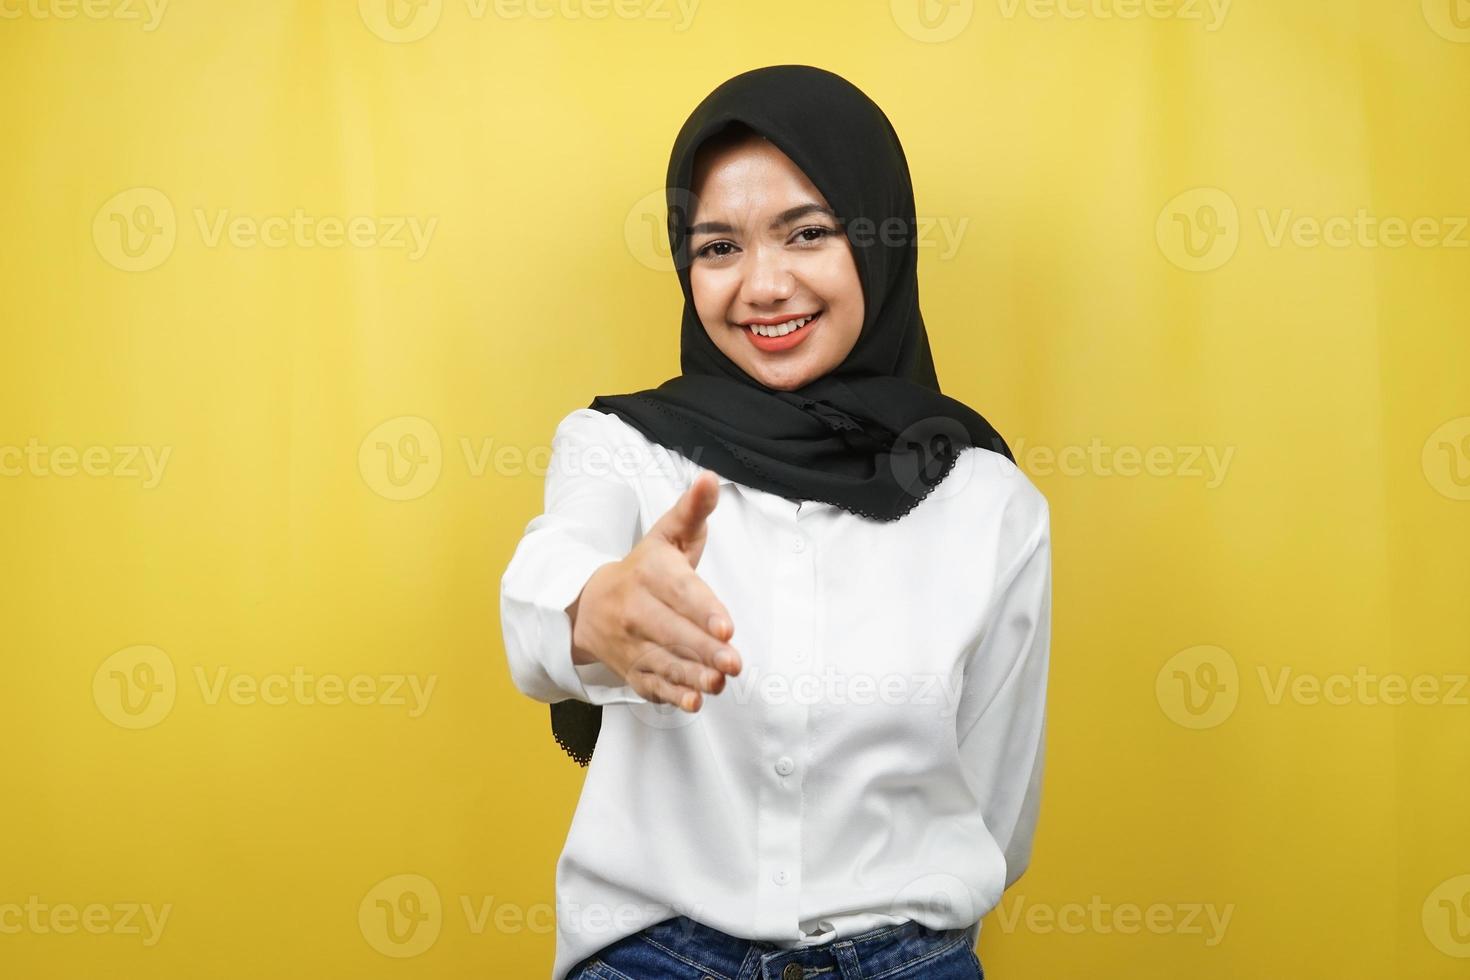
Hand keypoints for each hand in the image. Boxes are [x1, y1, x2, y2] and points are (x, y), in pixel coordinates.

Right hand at [566, 470, 741, 711]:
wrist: (590, 604)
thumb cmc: (645, 568)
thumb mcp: (666, 534)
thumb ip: (692, 510)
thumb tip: (709, 479)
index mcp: (648, 573)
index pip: (678, 592)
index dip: (703, 610)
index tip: (727, 627)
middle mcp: (635, 610)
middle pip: (671, 632)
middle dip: (703, 649)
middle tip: (733, 663)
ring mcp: (631, 643)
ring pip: (663, 662)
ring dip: (692, 675)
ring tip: (719, 683)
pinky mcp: (632, 670)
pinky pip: (650, 684)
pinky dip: (671, 696)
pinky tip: (693, 701)